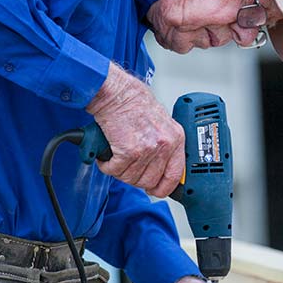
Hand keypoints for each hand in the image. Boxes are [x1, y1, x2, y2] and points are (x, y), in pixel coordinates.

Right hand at [87, 64, 184, 196]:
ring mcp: (146, 149)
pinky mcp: (127, 151)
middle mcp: (163, 145)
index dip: (164, 187)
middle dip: (135, 178)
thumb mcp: (161, 122)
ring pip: (131, 178)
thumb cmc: (135, 103)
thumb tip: (161, 168)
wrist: (117, 93)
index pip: (175, 175)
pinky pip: (115, 171)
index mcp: (175, 138)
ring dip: (120, 171)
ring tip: (117, 157)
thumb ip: (165, 144)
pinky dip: (107, 166)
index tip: (156, 190)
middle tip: (128, 167)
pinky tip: (108, 155)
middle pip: (150, 181)